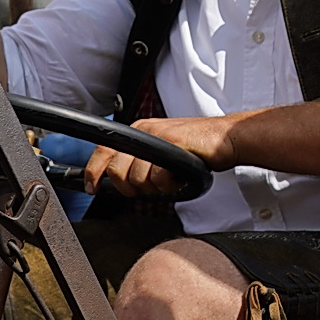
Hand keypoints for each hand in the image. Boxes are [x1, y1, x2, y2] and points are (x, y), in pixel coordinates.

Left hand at [83, 116, 236, 196]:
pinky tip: (179, 177)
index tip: (92, 187)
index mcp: (139, 132)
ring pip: (138, 177)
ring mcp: (158, 136)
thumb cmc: (197, 149)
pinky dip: (170, 184)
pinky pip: (159, 177)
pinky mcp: (173, 144)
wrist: (226, 138)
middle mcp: (145, 131)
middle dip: (130, 187)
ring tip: (171, 179)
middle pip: (117, 170)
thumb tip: (123, 182)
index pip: (103, 151)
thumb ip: (141, 163)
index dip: (93, 172)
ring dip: (155, 187)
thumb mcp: (162, 153)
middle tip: (152, 186)